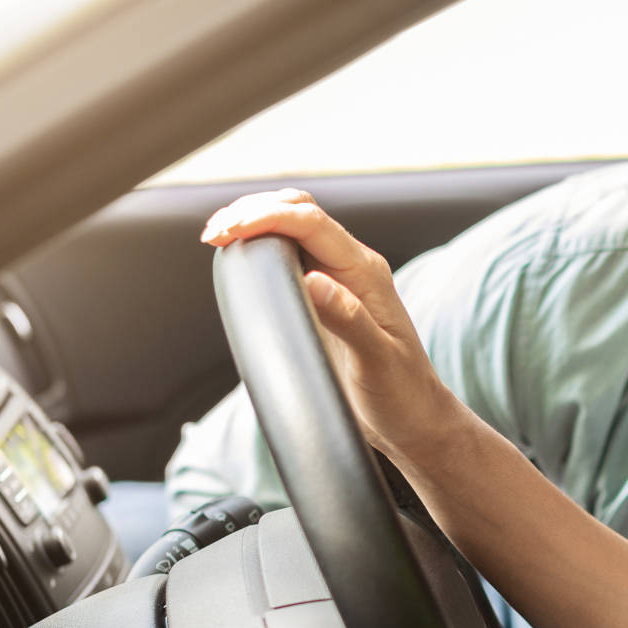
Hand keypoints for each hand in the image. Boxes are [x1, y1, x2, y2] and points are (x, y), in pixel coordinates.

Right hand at [200, 189, 461, 465]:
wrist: (414, 418)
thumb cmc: (402, 393)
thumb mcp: (376, 361)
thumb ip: (349, 319)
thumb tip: (313, 281)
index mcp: (366, 273)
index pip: (312, 223)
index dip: (265, 217)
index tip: (227, 231)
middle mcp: (353, 267)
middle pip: (301, 212)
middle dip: (255, 210)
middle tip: (214, 233)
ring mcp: (340, 279)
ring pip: (294, 229)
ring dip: (255, 222)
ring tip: (218, 237)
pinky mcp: (327, 296)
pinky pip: (292, 256)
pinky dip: (262, 246)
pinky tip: (240, 258)